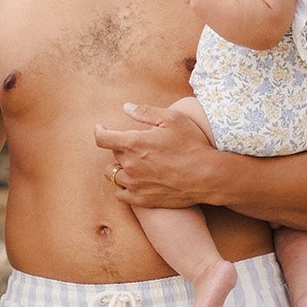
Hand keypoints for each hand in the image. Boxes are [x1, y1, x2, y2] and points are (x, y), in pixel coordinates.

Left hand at [94, 104, 225, 207]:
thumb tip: (126, 107)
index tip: (101, 128)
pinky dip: (123, 187)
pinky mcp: (142, 199)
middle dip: (121, 148)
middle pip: (114, 155)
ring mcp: (135, 184)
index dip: (99, 131)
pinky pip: (121, 194)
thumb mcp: (172, 119)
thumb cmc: (191, 144)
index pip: (103, 138)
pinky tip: (133, 182)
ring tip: (133, 164)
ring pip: (114, 175)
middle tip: (138, 145)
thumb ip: (145, 112)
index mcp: (133, 143)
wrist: (206, 176)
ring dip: (120, 168)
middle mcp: (130, 165)